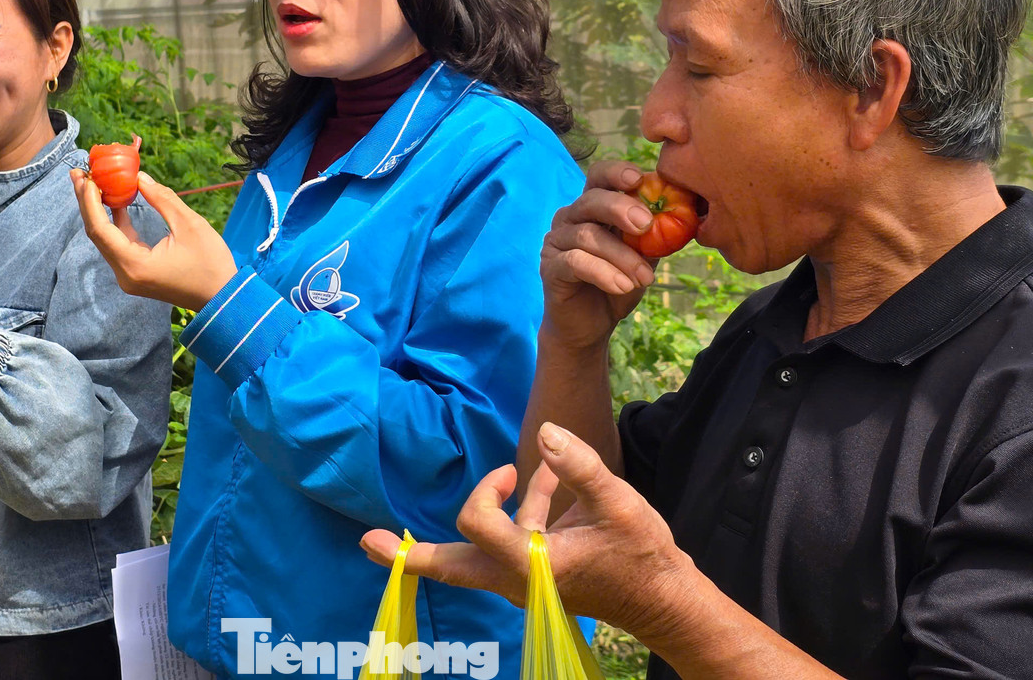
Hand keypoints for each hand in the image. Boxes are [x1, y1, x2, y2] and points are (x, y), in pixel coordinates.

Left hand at [71, 169, 236, 310]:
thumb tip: (139, 177)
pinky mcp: (137, 273)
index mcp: (135, 265)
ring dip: (99, 210)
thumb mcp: (190, 225)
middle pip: (97, 234)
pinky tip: (114, 200)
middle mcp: (125, 273)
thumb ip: (162, 199)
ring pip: (106, 239)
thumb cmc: (211, 263)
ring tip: (91, 181)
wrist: (223, 298)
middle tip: (78, 172)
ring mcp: (130, 276)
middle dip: (87, 202)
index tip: (86, 175)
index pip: (101, 229)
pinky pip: (119, 244)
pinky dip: (116, 222)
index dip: (90, 201)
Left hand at [360, 422, 695, 639]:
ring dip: (483, 514)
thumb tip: (545, 431)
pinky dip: (522, 513)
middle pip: (450, 568)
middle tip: (367, 542)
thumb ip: (578, 466)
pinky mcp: (537, 578)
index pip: (479, 525)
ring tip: (502, 475)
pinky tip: (551, 483)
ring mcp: (525, 584)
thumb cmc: (642, 555)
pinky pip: (509, 545)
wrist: (665, 601)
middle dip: (407, 556)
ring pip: (474, 558)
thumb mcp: (616, 503)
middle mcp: (519, 580)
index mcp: (533, 565)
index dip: (486, 491)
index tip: (508, 472)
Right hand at [540, 160, 659, 349]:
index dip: (616, 172)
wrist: (591, 326)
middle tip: (646, 225)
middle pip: (590, 199)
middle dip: (620, 207)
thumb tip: (686, 214)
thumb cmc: (617, 284)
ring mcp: (556, 242)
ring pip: (586, 234)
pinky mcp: (549, 267)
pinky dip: (603, 272)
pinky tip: (623, 286)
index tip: (639, 178)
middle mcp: (570, 218)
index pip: (598, 177)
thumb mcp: (643, 257)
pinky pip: (575, 261)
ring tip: (645, 278)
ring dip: (621, 255)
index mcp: (592, 208)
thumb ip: (656, 235)